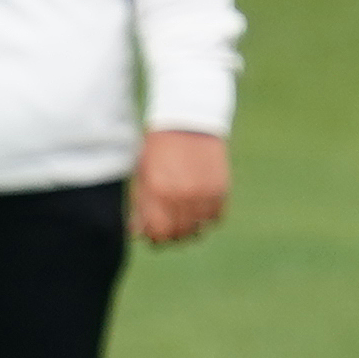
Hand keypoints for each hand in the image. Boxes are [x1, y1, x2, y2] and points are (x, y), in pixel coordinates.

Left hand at [130, 130, 229, 246]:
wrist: (188, 121)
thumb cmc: (159, 149)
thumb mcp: (143, 174)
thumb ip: (140, 205)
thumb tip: (138, 234)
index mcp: (157, 191)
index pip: (159, 233)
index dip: (156, 237)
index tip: (155, 231)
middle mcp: (181, 195)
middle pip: (179, 234)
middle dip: (172, 234)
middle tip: (170, 225)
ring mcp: (203, 193)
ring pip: (199, 229)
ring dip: (191, 227)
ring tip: (184, 215)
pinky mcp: (220, 188)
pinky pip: (216, 217)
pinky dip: (207, 217)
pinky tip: (199, 205)